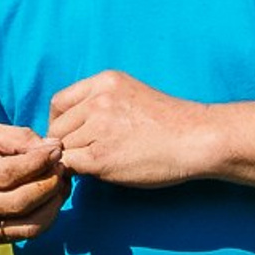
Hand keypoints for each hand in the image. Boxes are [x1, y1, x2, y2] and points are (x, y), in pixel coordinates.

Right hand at [0, 122, 67, 243]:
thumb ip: (17, 136)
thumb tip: (54, 148)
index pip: (8, 174)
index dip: (38, 162)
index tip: (57, 150)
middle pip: (21, 201)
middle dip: (50, 182)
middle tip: (62, 166)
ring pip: (29, 225)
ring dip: (54, 203)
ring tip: (60, 182)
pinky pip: (27, 234)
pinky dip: (47, 216)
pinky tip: (51, 197)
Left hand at [47, 71, 209, 191]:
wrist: (197, 139)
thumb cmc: (168, 123)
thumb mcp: (131, 97)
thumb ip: (98, 105)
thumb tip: (62, 131)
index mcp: (106, 81)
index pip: (59, 102)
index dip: (59, 122)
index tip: (72, 135)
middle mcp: (99, 100)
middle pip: (57, 127)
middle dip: (66, 143)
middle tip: (87, 154)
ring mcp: (98, 127)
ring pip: (62, 148)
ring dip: (74, 159)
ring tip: (100, 162)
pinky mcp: (100, 156)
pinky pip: (69, 165)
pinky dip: (76, 173)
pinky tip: (97, 172)